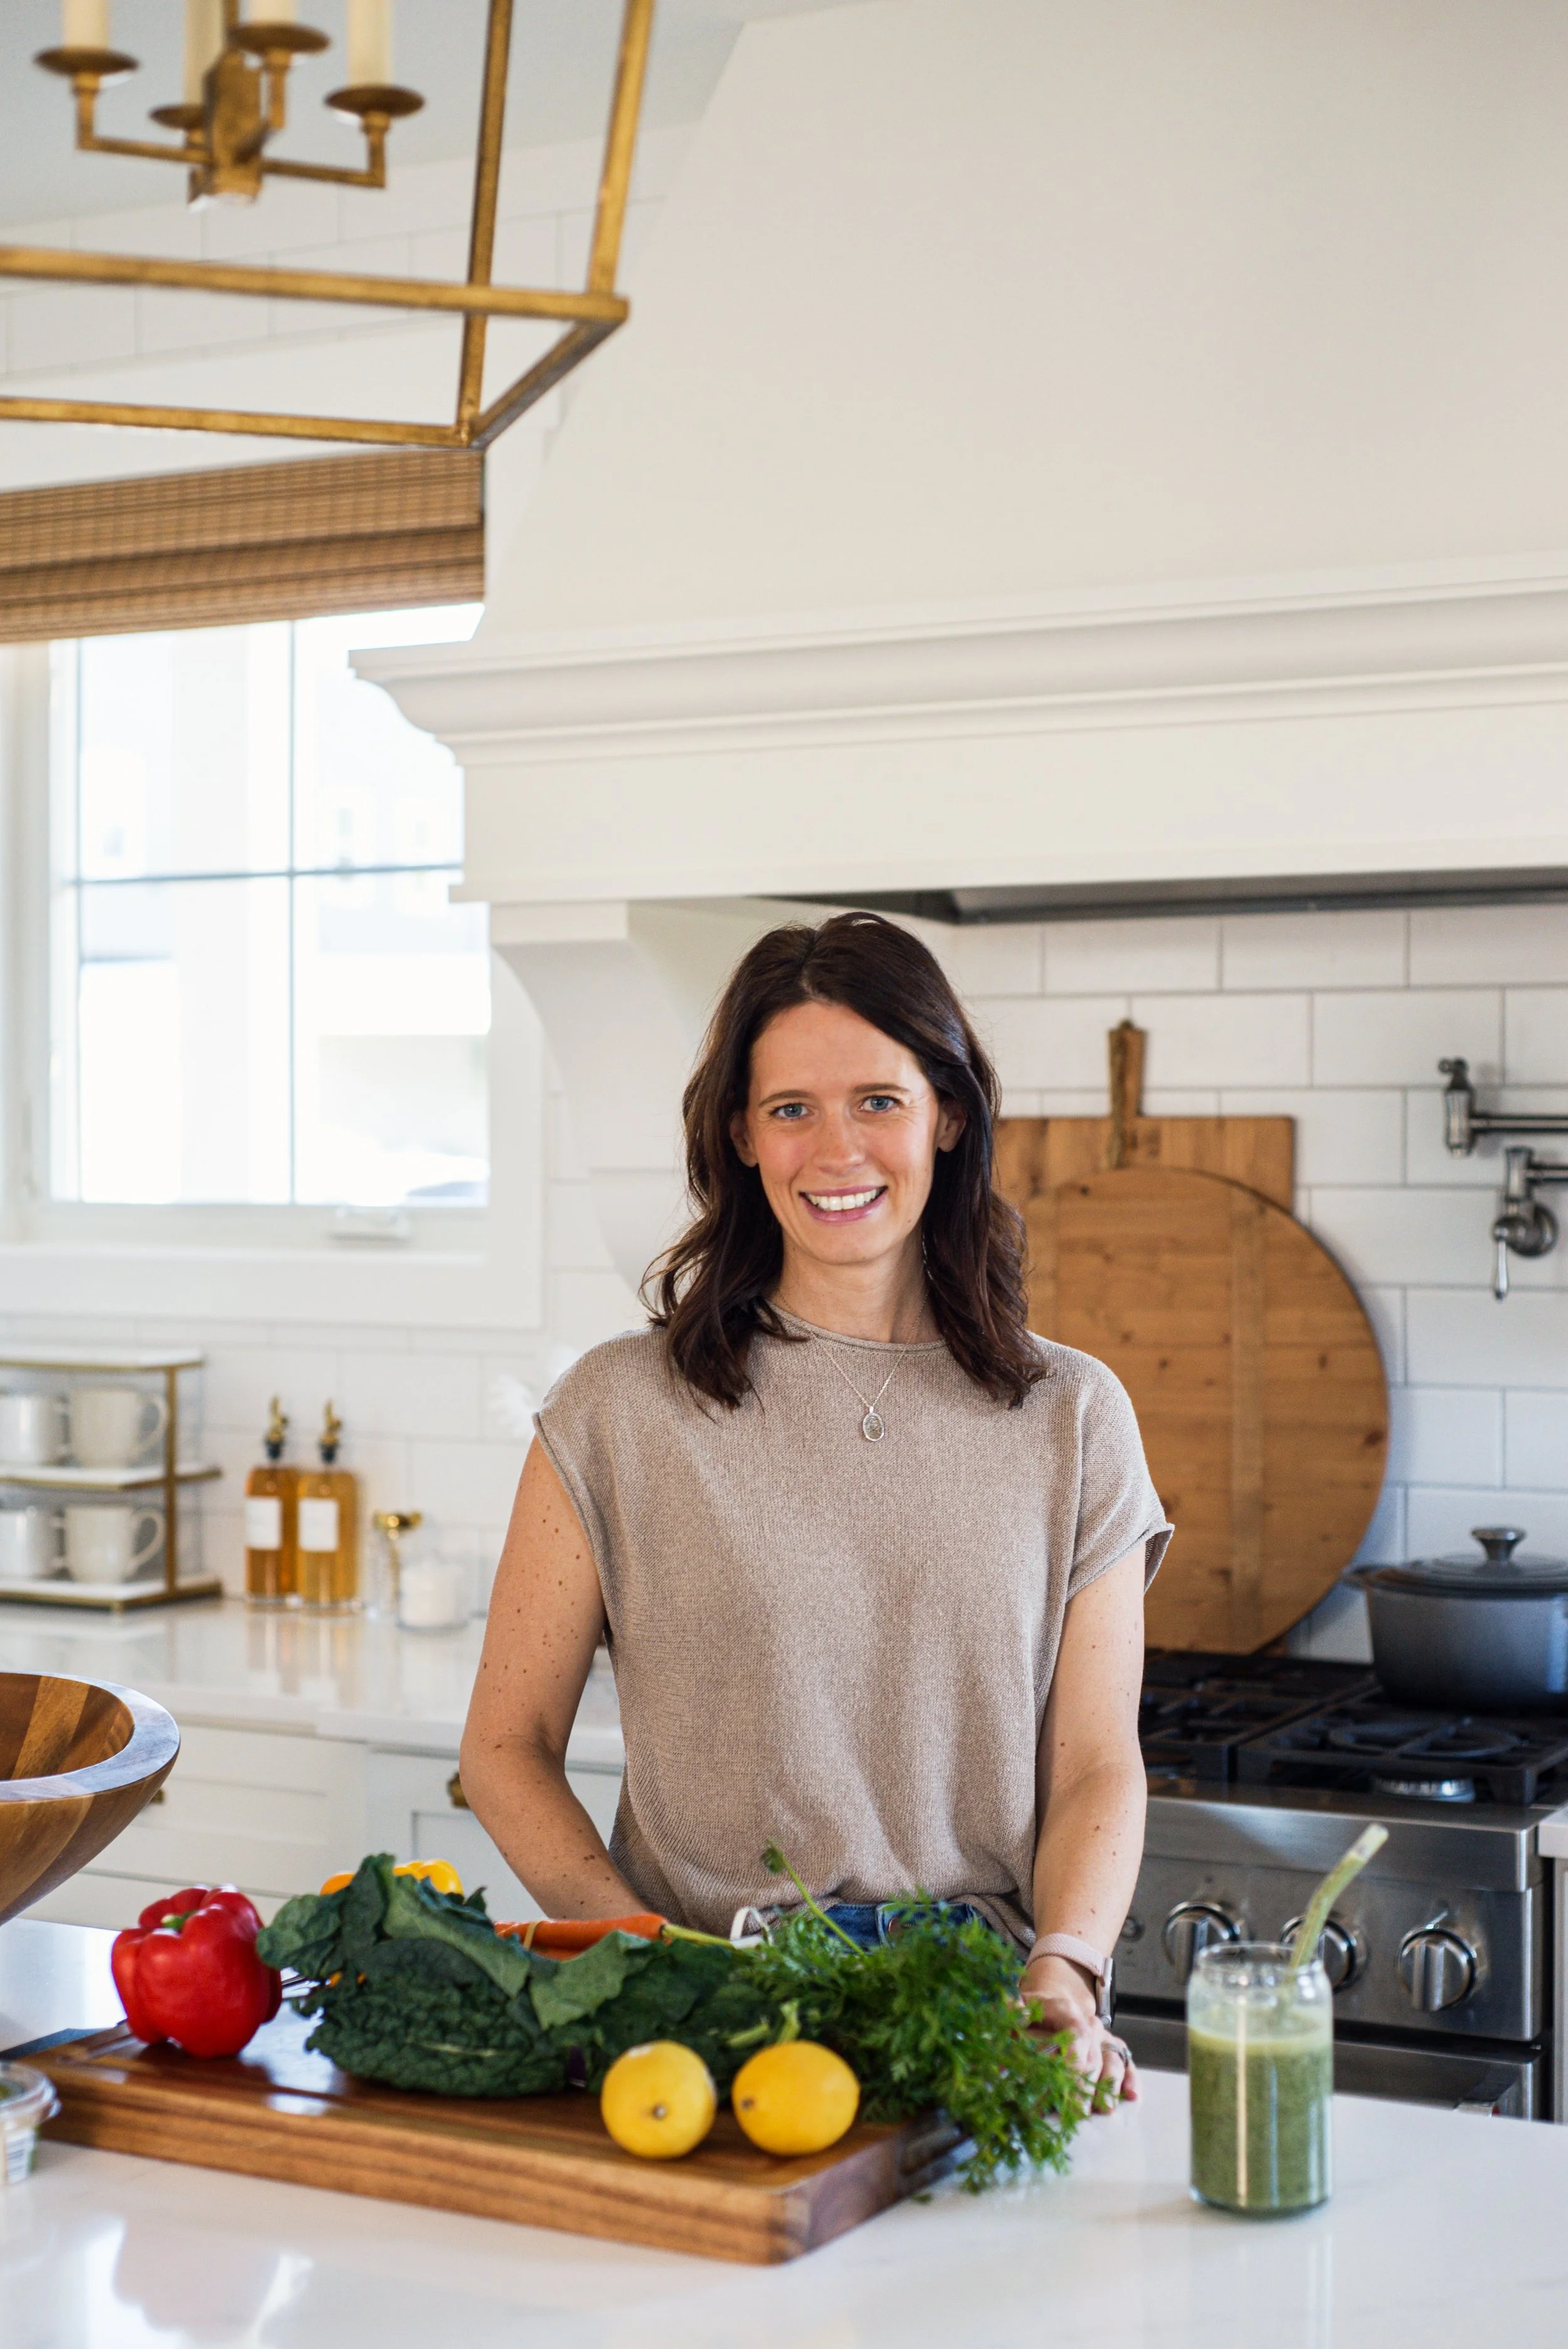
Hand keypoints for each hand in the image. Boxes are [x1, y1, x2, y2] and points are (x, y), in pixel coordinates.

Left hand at [1017, 1952, 1137, 2110]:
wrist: (1052, 2004)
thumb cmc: (1031, 2013)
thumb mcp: (1018, 2009)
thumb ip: (1014, 2015)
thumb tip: (1010, 2016)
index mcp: (1066, 2010)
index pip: (1076, 2033)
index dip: (1073, 2059)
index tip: (1066, 2081)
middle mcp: (1089, 2023)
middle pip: (1092, 2057)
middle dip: (1084, 2087)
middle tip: (1076, 2112)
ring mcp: (1103, 2038)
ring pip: (1112, 2062)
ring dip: (1107, 2089)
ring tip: (1104, 2111)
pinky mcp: (1112, 2051)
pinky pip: (1127, 2064)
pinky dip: (1131, 2080)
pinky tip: (1131, 2097)